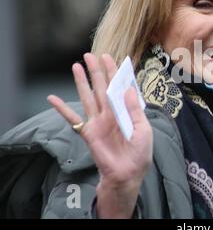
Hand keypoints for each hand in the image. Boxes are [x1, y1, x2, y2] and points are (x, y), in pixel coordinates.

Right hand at [47, 53, 152, 217]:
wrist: (127, 174)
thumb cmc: (139, 153)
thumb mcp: (143, 130)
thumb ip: (134, 110)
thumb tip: (128, 89)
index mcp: (126, 110)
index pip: (120, 87)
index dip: (115, 72)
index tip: (110, 57)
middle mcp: (111, 112)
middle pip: (102, 87)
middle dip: (97, 71)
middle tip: (90, 55)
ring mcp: (99, 121)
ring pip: (88, 96)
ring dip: (82, 81)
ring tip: (76, 66)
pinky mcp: (88, 132)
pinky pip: (73, 118)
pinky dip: (62, 109)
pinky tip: (52, 98)